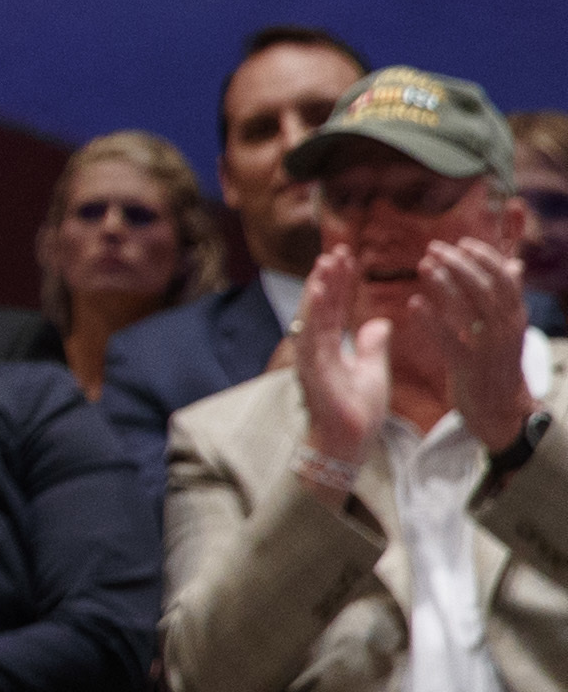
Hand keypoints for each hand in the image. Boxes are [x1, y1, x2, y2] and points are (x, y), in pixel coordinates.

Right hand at [293, 242, 389, 475]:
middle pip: (323, 306)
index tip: (347, 258)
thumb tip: (381, 323)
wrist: (349, 443)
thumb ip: (374, 346)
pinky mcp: (311, 369)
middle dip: (329, 277)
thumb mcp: (374, 372)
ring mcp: (311, 358)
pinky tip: (318, 290)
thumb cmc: (358, 413)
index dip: (340, 283)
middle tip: (337, 249)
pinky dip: (313, 311)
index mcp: (332, 348)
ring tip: (327, 260)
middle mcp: (318, 349)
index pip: (336, 308)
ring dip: (319, 287)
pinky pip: (311, 334)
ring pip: (314, 315)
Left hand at [417, 234, 537, 451]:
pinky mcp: (469, 369)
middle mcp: (506, 329)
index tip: (461, 242)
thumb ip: (507, 296)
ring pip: (470, 310)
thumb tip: (515, 264)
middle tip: (434, 248)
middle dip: (460, 264)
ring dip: (445, 284)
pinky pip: (450, 341)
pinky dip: (432, 320)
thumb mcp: (507, 327)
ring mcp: (489, 349)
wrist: (501, 410)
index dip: (484, 256)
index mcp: (515, 316)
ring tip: (423, 265)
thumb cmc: (498, 362)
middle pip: (487, 288)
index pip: (505, 277)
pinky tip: (414, 303)